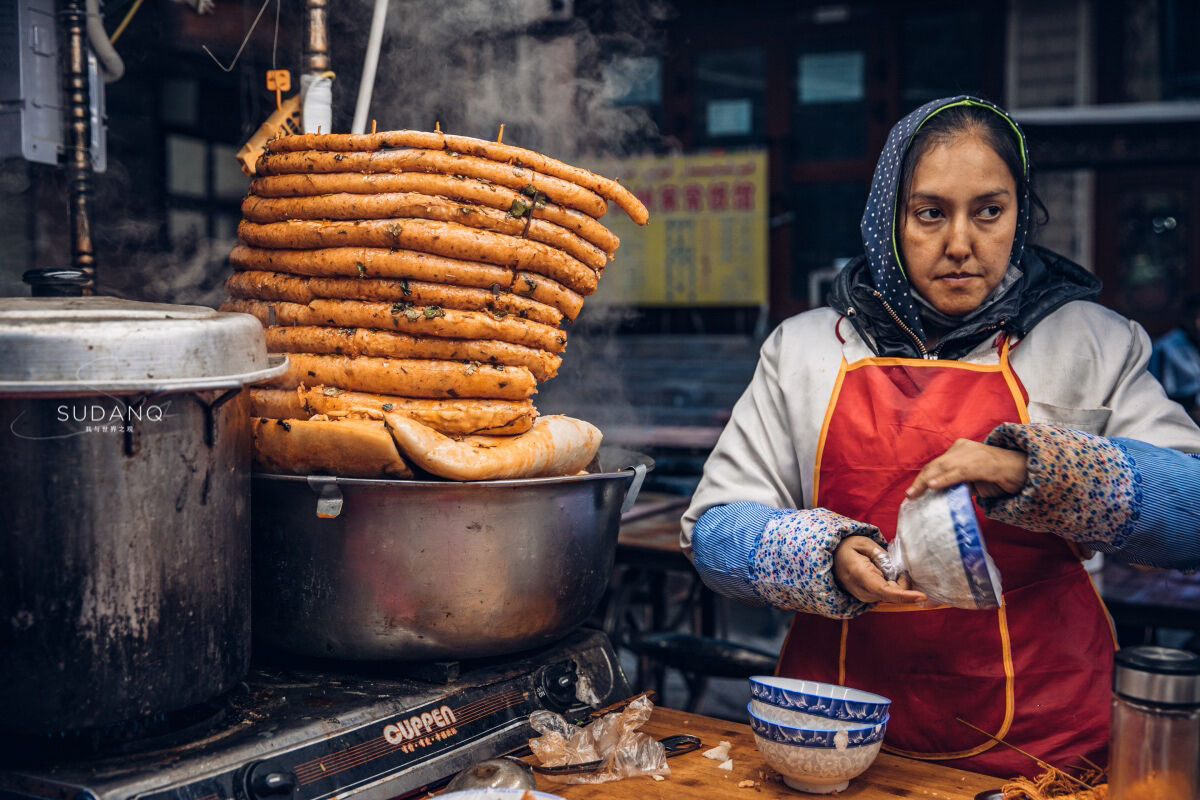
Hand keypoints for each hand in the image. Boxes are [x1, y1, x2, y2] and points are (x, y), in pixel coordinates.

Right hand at [833, 536, 927, 604]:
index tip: (921, 596)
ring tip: (885, 567)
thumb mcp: (863, 543)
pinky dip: (892, 585)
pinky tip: (885, 574)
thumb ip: (880, 555)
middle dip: (904, 583)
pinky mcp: (867, 598)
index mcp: (859, 575)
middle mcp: (861, 591)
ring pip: (891, 594)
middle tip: (899, 567)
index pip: (885, 591)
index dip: (905, 595)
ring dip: (897, 583)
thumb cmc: (847, 547)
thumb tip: (896, 570)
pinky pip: (886, 594)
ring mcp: (864, 596)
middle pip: (892, 594)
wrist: (831, 558)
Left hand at [905, 438, 1026, 499]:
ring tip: (916, 492)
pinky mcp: (984, 463)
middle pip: (937, 464)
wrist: (1025, 471)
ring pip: (945, 467)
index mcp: (959, 449)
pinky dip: (945, 479)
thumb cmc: (998, 476)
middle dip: (921, 480)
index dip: (922, 477)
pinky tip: (933, 485)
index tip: (912, 492)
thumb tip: (937, 494)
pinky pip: (960, 472)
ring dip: (928, 481)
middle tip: (910, 495)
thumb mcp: (972, 481)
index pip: (936, 464)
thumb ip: (956, 484)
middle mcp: (964, 448)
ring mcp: (974, 453)